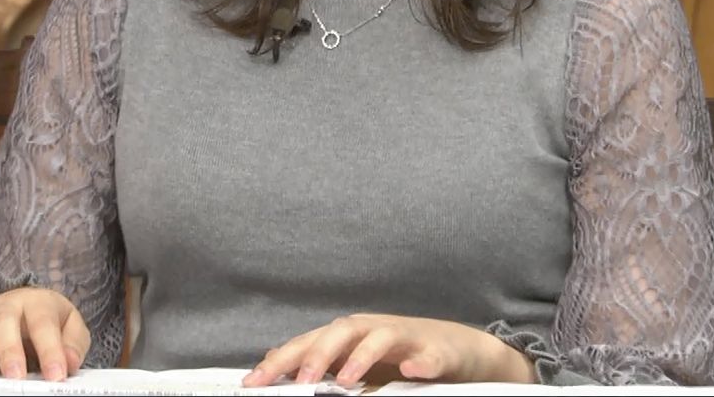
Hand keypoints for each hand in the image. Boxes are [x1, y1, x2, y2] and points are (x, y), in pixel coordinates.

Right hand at [0, 286, 89, 380]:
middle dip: (8, 350)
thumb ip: (73, 343)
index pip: (43, 324)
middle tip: (15, 377)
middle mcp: (4, 308)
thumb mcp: (70, 325)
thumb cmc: (48, 320)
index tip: (57, 375)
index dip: (50, 350)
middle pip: (3, 322)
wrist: (25, 304)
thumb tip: (70, 362)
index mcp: (35, 303)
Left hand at [241, 314, 536, 388]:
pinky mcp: (437, 351)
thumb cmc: (401, 355)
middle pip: (341, 332)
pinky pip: (429, 356)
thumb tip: (274, 358)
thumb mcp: (354, 359)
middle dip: (317, 354)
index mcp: (349, 336)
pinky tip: (410, 372)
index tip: (254, 383)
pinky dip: (419, 363)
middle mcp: (373, 330)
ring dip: (361, 357)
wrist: (458, 349)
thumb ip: (319, 359)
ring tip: (346, 380)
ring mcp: (406, 338)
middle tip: (300, 380)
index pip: (309, 342)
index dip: (281, 361)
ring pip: (380, 338)